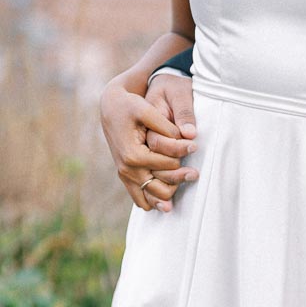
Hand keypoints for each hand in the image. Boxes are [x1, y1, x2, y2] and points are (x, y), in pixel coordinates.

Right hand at [100, 74, 197, 211]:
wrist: (111, 107)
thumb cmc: (130, 106)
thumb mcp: (147, 110)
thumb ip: (166, 127)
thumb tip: (188, 139)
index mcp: (133, 155)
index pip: (168, 165)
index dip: (182, 155)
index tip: (194, 147)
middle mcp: (128, 170)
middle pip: (162, 189)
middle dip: (180, 179)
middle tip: (194, 172)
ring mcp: (125, 176)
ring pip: (154, 199)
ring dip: (170, 193)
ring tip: (182, 179)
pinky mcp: (126, 177)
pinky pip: (142, 200)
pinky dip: (156, 199)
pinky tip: (169, 191)